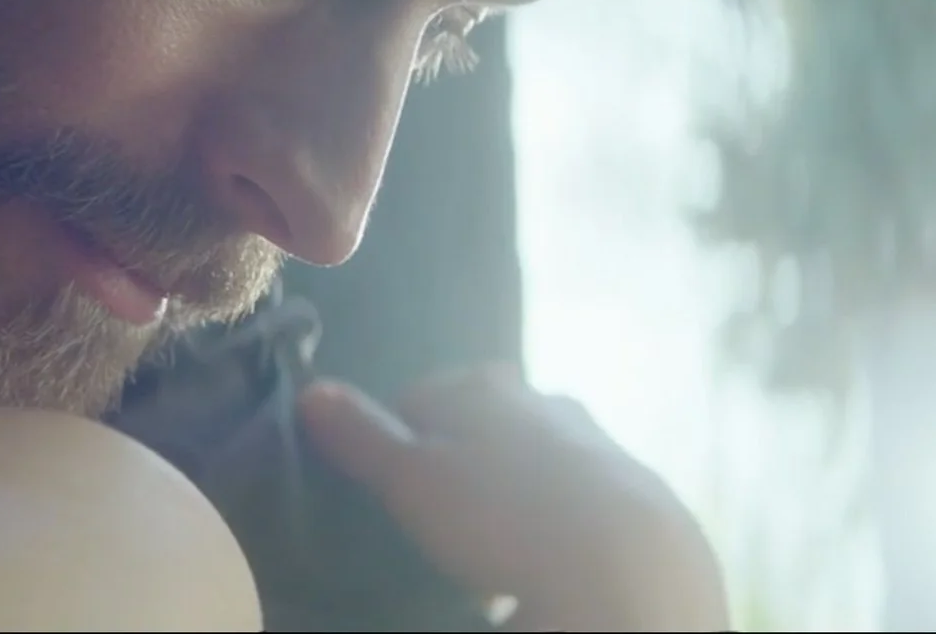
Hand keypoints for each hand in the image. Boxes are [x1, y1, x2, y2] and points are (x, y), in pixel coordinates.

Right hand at [297, 364, 730, 631]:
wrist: (627, 571)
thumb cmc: (499, 515)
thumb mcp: (409, 479)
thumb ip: (360, 434)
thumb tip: (312, 390)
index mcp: (485, 387)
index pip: (418, 396)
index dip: (399, 439)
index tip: (394, 485)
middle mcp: (548, 401)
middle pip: (486, 423)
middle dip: (464, 459)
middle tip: (445, 517)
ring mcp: (604, 447)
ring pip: (541, 460)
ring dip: (517, 491)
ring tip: (498, 547)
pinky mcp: (647, 498)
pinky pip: (587, 501)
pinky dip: (566, 521)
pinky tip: (552, 561)